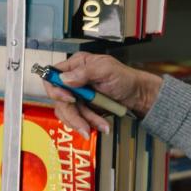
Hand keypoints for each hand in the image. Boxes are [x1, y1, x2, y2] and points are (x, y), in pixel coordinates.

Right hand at [41, 51, 162, 138]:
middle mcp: (73, 79)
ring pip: (67, 112)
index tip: (70, 99)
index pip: (53, 76)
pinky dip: (89, 124)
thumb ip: (85, 72)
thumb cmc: (125, 78)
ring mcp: (77, 95)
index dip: (56, 89)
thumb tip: (64, 78)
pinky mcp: (82, 107)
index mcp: (77, 65)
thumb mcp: (107, 70)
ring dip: (83, 121)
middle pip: (59, 100)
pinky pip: (77, 119)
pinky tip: (102, 125)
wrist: (137, 95)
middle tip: (84, 124)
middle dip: (73, 114)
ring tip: (101, 125)